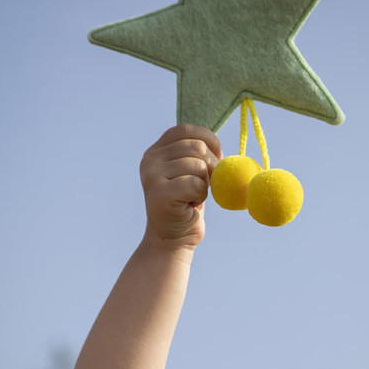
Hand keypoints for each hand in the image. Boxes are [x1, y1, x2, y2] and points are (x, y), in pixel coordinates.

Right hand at [140, 124, 222, 249]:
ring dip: (205, 184)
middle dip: (211, 165)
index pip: (186, 130)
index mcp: (156, 151)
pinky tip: (190, 204)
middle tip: (208, 183)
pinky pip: (195, 184)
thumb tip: (216, 144)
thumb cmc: (185, 205)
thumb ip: (195, 154)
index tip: (218, 155)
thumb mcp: (188, 173)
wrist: (172, 238)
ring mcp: (152, 176)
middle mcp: (150, 159)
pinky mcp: (160, 193)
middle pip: (196, 147)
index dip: (208, 139)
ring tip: (193, 196)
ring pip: (198, 165)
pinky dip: (201, 196)